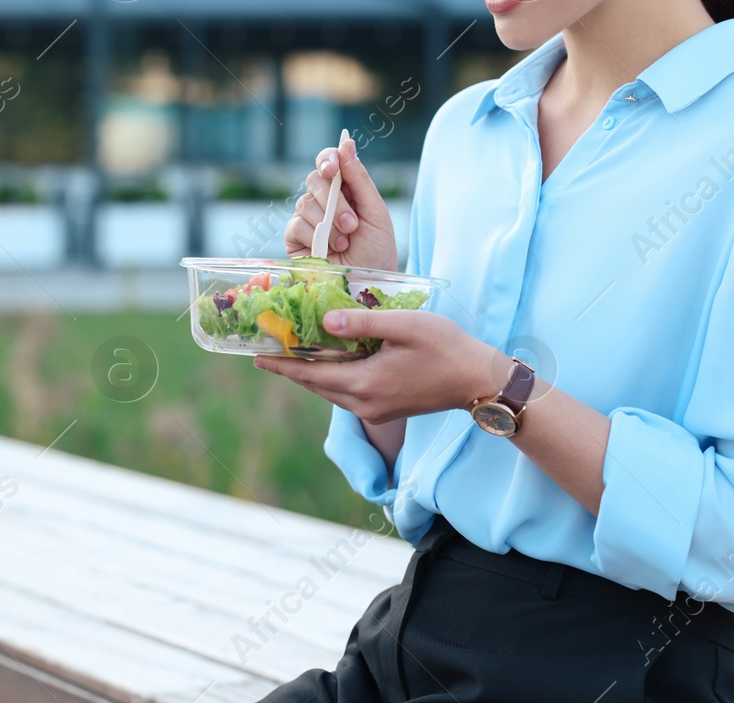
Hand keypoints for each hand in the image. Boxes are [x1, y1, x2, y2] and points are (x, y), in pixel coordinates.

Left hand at [254, 307, 505, 426]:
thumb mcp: (404, 326)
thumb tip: (325, 322)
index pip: (309, 374)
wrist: (478, 382)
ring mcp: (374, 411)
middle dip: (291, 368)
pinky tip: (330, 362)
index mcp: (363, 383)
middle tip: (269, 350)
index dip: (281, 364)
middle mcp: (363, 403)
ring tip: (293, 354)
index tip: (255, 356)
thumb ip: (362, 323)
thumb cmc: (445, 348)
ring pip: (330, 391)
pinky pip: (346, 395)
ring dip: (311, 374)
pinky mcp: (385, 410)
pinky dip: (331, 378)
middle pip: (315, 385)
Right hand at [283, 135, 398, 271]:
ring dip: (328, 224)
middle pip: (314, 179)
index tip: (333, 169)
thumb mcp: (376, 213)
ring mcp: (307, 219)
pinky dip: (313, 236)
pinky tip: (329, 250)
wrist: (368, 286)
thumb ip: (360, 179)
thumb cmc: (377, 251)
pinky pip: (295, 225)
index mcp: (345, 189)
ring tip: (346, 243)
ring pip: (305, 202)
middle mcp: (323, 200)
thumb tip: (346, 142)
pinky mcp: (294, 239)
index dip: (327, 159)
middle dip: (334, 202)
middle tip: (352, 224)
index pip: (328, 161)